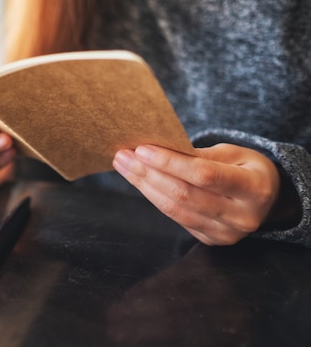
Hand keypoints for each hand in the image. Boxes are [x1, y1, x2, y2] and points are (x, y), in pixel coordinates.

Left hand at [113, 143, 280, 244]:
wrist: (267, 199)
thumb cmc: (246, 168)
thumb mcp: (233, 153)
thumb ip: (199, 154)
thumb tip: (157, 149)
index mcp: (254, 188)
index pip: (204, 175)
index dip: (170, 162)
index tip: (142, 149)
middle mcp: (241, 216)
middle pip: (184, 194)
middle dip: (148, 173)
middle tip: (123, 156)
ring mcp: (226, 233)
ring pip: (175, 209)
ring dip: (144, 186)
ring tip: (124, 166)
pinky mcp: (210, 240)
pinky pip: (175, 218)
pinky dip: (154, 197)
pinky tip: (139, 181)